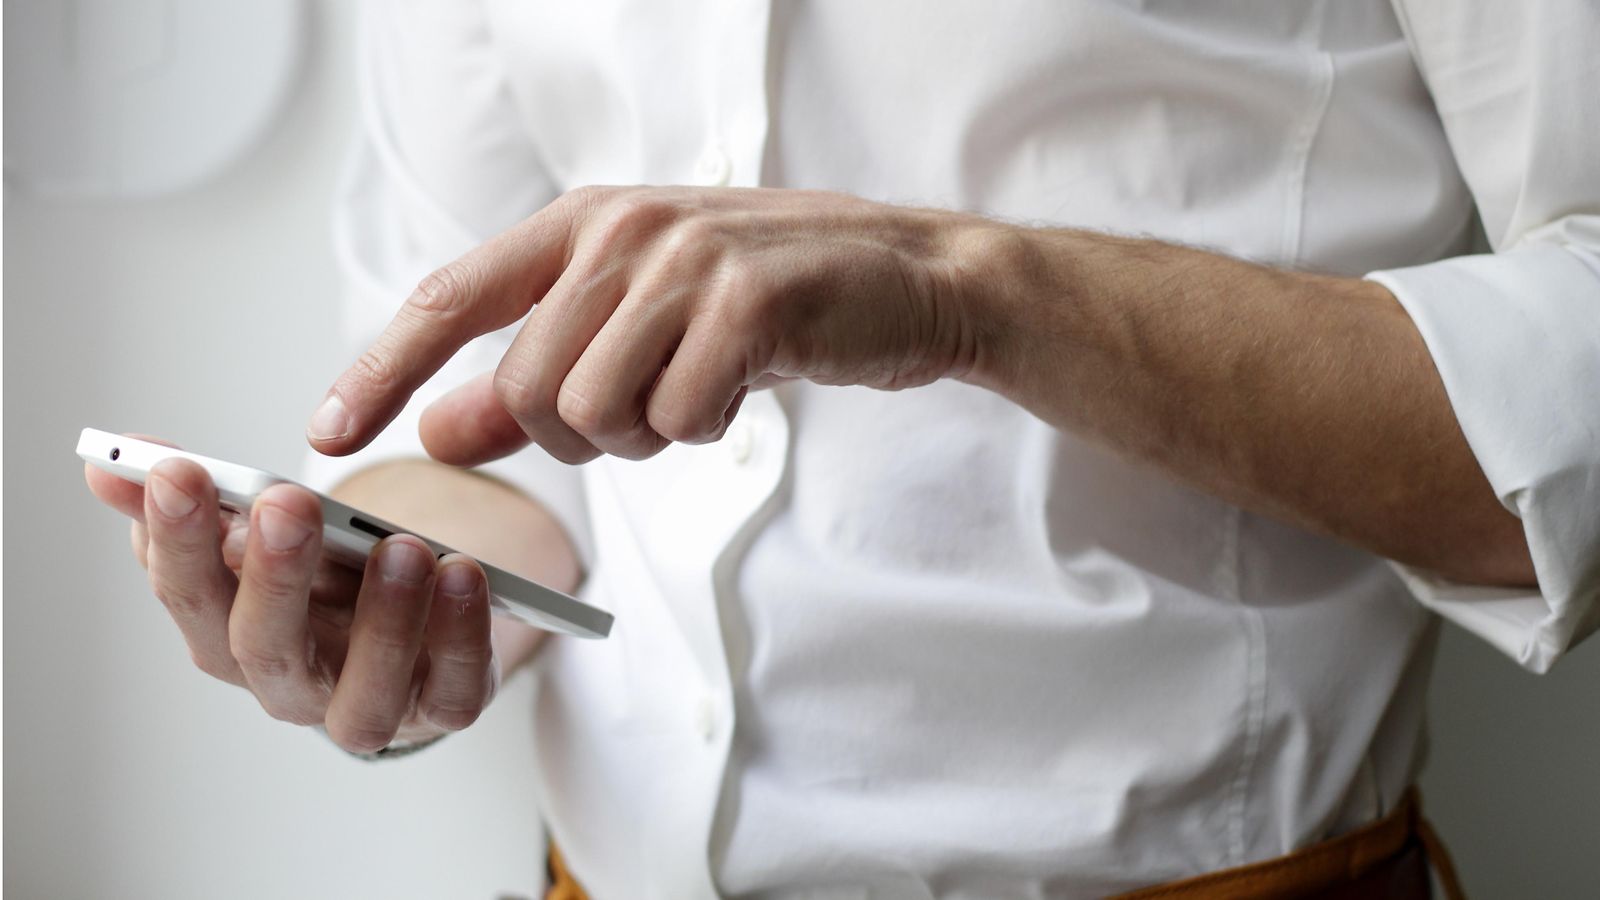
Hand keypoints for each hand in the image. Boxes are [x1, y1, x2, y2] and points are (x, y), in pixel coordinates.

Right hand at [84, 445, 499, 752]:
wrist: (416, 622)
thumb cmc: (328, 579)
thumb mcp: (265, 533)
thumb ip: (198, 499)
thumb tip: (110, 465)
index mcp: (231, 636)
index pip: (188, 596)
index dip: (177, 539)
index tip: (177, 472)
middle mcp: (292, 686)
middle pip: (266, 649)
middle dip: (273, 575)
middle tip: (287, 504)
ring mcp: (370, 706)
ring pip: (365, 692)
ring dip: (384, 619)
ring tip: (403, 547)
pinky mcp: (444, 707)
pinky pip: (455, 690)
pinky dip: (464, 635)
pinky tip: (465, 575)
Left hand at [307, 186, 999, 463]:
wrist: (906, 278)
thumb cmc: (766, 305)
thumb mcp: (637, 332)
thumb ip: (532, 382)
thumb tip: (438, 433)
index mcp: (581, 226)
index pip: (450, 300)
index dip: (381, 369)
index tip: (330, 435)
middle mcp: (621, 230)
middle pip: (527, 390)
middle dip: (578, 437)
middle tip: (648, 411)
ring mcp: (685, 260)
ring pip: (593, 413)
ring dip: (644, 436)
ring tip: (697, 391)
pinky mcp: (748, 301)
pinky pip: (677, 421)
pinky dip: (705, 432)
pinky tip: (742, 388)